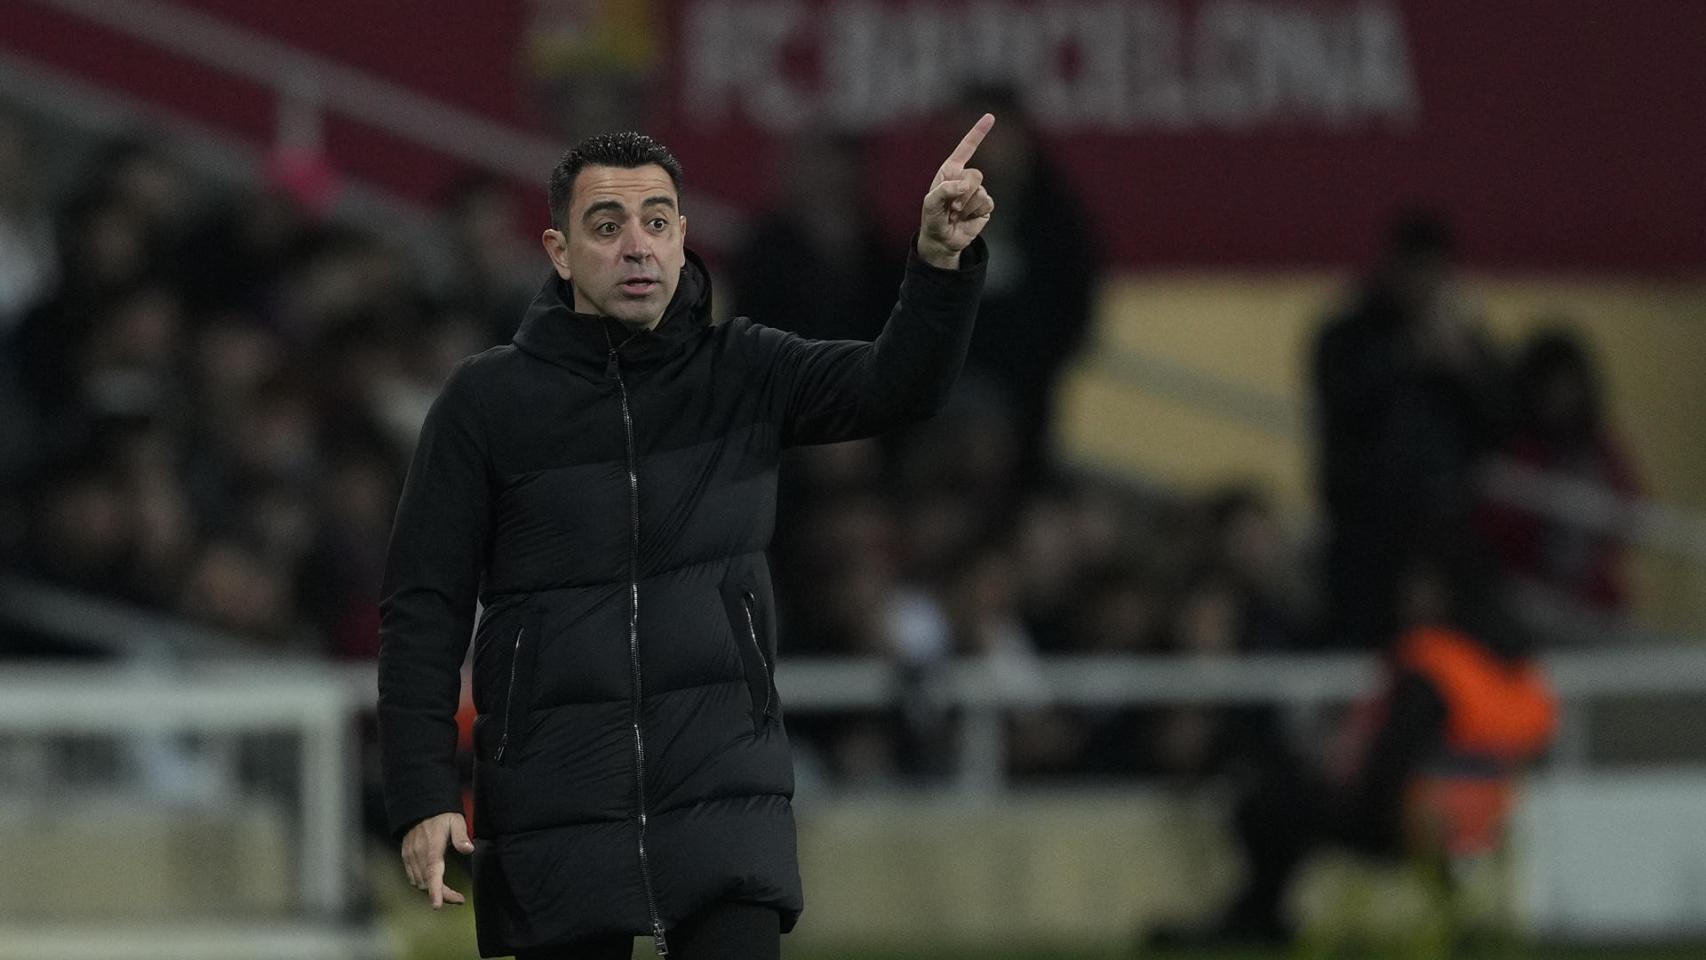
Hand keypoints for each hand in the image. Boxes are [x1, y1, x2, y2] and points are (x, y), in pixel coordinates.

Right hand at [401, 811, 473, 908]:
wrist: (419, 807)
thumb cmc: (441, 816)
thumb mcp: (455, 820)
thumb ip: (461, 835)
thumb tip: (468, 850)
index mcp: (432, 848)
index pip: (433, 872)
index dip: (435, 890)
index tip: (437, 906)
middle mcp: (418, 855)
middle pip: (427, 883)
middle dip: (442, 895)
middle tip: (459, 899)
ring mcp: (410, 857)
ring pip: (419, 883)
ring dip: (432, 891)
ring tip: (449, 893)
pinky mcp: (406, 857)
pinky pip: (412, 878)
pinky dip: (423, 884)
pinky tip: (433, 883)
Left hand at [918, 113, 996, 268]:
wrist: (942, 239)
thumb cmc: (933, 217)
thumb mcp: (930, 203)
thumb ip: (944, 190)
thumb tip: (965, 186)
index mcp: (951, 170)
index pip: (966, 148)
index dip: (978, 132)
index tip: (990, 117)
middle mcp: (966, 178)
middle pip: (975, 175)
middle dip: (962, 193)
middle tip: (952, 207)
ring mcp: (977, 191)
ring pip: (980, 191)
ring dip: (966, 206)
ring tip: (956, 214)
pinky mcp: (985, 205)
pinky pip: (987, 203)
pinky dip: (974, 213)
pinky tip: (967, 218)